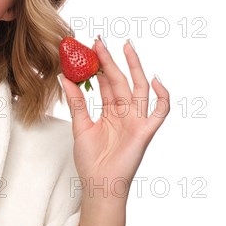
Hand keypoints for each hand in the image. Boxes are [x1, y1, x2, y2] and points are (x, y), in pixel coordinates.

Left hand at [58, 38, 169, 199]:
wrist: (98, 184)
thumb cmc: (90, 160)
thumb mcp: (80, 126)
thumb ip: (76, 101)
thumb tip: (64, 77)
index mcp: (110, 111)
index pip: (106, 83)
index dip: (99, 65)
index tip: (88, 48)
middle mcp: (124, 112)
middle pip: (120, 80)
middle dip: (111, 60)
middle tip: (100, 40)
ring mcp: (136, 120)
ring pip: (138, 88)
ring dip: (134, 67)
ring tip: (126, 47)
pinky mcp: (145, 131)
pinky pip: (159, 112)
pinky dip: (162, 96)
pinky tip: (155, 80)